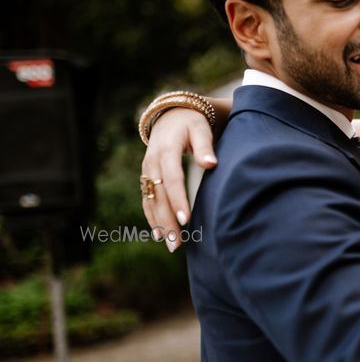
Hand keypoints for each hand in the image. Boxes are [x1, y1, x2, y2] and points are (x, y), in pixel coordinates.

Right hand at [140, 107, 217, 250]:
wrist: (170, 116)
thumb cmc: (192, 123)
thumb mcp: (200, 128)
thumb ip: (205, 146)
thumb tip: (212, 164)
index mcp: (166, 150)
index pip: (172, 178)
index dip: (177, 199)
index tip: (185, 219)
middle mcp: (152, 162)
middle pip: (159, 195)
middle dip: (167, 219)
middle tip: (177, 243)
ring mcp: (147, 170)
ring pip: (151, 200)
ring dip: (160, 223)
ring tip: (172, 245)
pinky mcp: (147, 176)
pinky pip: (147, 199)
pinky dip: (152, 217)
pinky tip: (160, 234)